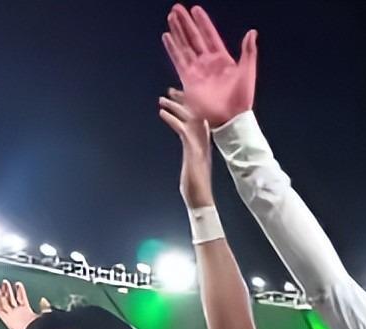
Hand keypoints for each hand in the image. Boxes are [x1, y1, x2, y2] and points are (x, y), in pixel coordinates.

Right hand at [0, 279, 50, 328]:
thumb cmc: (41, 327)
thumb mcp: (45, 315)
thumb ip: (44, 307)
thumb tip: (43, 298)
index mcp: (27, 310)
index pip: (21, 298)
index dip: (20, 291)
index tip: (18, 283)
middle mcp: (17, 313)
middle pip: (10, 299)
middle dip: (8, 290)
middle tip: (5, 282)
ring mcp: (11, 316)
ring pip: (4, 303)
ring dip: (1, 296)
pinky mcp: (6, 321)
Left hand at [159, 90, 213, 208]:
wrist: (201, 200)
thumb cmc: (196, 188)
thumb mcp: (194, 166)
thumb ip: (192, 155)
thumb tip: (190, 153)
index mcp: (203, 146)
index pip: (200, 121)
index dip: (192, 107)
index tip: (182, 96)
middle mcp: (203, 143)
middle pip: (196, 116)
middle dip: (184, 102)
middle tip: (171, 90)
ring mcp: (199, 147)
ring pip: (190, 120)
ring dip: (176, 108)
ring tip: (162, 99)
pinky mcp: (193, 152)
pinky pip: (183, 131)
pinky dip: (172, 120)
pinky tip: (162, 113)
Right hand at [163, 5, 256, 127]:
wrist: (231, 117)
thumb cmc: (242, 97)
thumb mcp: (247, 71)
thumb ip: (248, 51)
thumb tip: (252, 32)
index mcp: (222, 59)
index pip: (210, 35)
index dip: (203, 23)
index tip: (196, 9)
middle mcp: (208, 62)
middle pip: (194, 37)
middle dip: (186, 23)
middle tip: (177, 7)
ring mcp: (197, 70)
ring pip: (185, 46)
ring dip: (177, 31)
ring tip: (171, 17)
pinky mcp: (188, 79)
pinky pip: (178, 60)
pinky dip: (172, 48)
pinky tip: (167, 36)